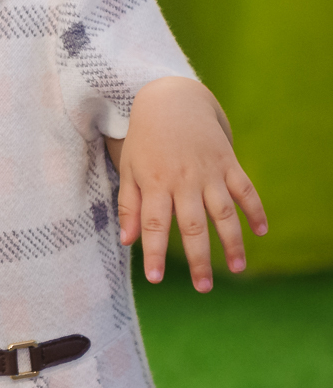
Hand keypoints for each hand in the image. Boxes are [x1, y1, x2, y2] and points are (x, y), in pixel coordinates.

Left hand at [109, 77, 267, 291]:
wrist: (171, 98)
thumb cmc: (145, 139)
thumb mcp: (129, 168)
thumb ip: (128, 205)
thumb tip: (126, 241)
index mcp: (154, 182)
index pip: (154, 224)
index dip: (154, 252)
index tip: (155, 278)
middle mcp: (183, 179)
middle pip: (192, 225)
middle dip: (198, 259)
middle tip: (203, 288)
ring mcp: (208, 171)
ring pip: (223, 212)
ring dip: (232, 242)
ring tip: (237, 269)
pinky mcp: (228, 162)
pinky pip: (245, 188)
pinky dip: (255, 209)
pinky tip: (261, 232)